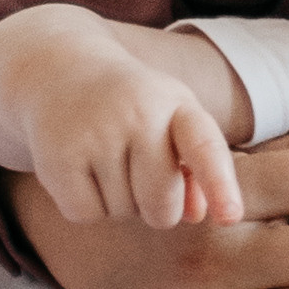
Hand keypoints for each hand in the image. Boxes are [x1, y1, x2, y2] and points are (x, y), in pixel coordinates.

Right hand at [25, 47, 245, 231]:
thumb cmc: (133, 107)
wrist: (61, 71)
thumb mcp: (172, 122)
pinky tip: (81, 170)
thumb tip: (197, 215)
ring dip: (118, 201)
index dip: (219, 184)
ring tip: (105, 159)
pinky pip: (85, 212)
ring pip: (122, 212)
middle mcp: (137, 114)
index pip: (203, 146)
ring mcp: (95, 133)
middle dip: (157, 208)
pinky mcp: (58, 155)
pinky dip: (85, 205)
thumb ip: (197, 168)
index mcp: (176, 104)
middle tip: (140, 176)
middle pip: (161, 203)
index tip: (230, 217)